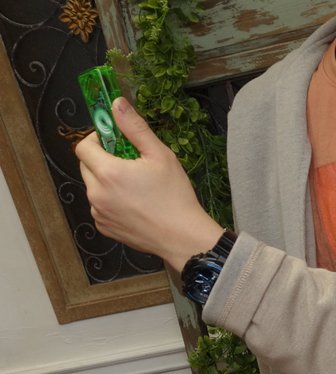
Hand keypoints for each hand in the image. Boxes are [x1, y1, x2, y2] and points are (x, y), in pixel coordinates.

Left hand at [75, 98, 223, 271]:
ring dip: (106, 182)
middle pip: (85, 166)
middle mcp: (96, 193)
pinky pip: (100, 207)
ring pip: (93, 187)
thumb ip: (135, 128)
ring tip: (135, 188)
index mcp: (108, 172)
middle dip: (101, 160)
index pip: (83, 146)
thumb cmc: (176, 197)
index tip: (113, 142)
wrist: (184, 238)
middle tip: (128, 164)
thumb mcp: (161, 156)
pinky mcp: (105, 227)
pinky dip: (111, 202)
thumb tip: (117, 104)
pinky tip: (134, 205)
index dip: (96, 139)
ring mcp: (99, 213)